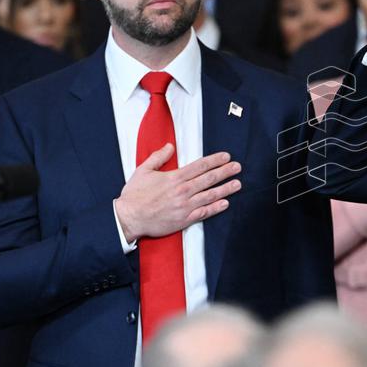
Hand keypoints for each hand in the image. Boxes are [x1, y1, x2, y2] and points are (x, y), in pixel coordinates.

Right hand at [114, 145, 240, 241]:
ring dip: (226, 189)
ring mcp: (185, 206)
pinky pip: (204, 212)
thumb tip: (170, 146)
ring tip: (237, 184)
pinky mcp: (184, 219)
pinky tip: (225, 203)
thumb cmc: (134, 195)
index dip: (215, 160)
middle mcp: (182, 191)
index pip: (200, 166)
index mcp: (174, 177)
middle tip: (237, 167)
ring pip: (210, 195)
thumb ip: (158, 157)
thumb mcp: (143, 170)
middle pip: (209, 179)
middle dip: (225, 172)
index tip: (226, 157)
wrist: (128, 218)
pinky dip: (216, 208)